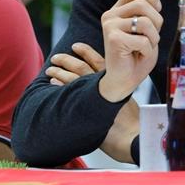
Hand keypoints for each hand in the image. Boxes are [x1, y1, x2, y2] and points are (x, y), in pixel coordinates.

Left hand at [47, 42, 140, 163]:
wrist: (133, 137)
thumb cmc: (133, 123)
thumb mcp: (127, 101)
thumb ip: (116, 92)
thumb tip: (107, 90)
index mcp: (116, 80)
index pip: (98, 60)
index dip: (86, 52)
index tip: (76, 46)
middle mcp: (104, 84)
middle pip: (82, 66)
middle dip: (67, 60)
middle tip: (57, 58)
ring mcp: (94, 95)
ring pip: (73, 78)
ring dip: (59, 72)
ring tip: (50, 71)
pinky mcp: (86, 107)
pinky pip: (69, 92)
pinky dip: (60, 86)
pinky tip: (52, 85)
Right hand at [99, 0, 162, 102]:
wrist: (123, 81)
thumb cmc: (136, 57)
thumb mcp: (145, 31)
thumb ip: (147, 15)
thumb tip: (156, 4)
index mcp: (117, 11)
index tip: (157, 12)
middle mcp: (110, 16)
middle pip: (143, 4)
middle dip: (157, 22)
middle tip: (152, 38)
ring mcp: (110, 26)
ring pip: (146, 22)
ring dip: (153, 38)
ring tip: (145, 48)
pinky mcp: (113, 39)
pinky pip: (143, 40)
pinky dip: (147, 51)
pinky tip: (138, 56)